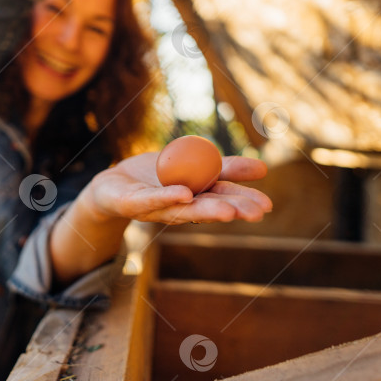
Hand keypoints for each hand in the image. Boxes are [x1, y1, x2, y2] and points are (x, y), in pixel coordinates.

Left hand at [82, 152, 272, 224]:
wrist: (112, 186)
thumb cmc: (155, 178)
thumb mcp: (193, 166)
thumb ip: (223, 168)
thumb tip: (264, 169)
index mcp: (195, 197)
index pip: (223, 198)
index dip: (244, 202)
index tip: (268, 205)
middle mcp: (180, 206)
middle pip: (209, 208)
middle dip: (233, 210)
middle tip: (257, 213)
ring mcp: (157, 207)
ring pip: (185, 210)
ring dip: (207, 211)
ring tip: (229, 212)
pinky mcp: (134, 204)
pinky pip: (152, 200)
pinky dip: (168, 197)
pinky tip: (184, 194)